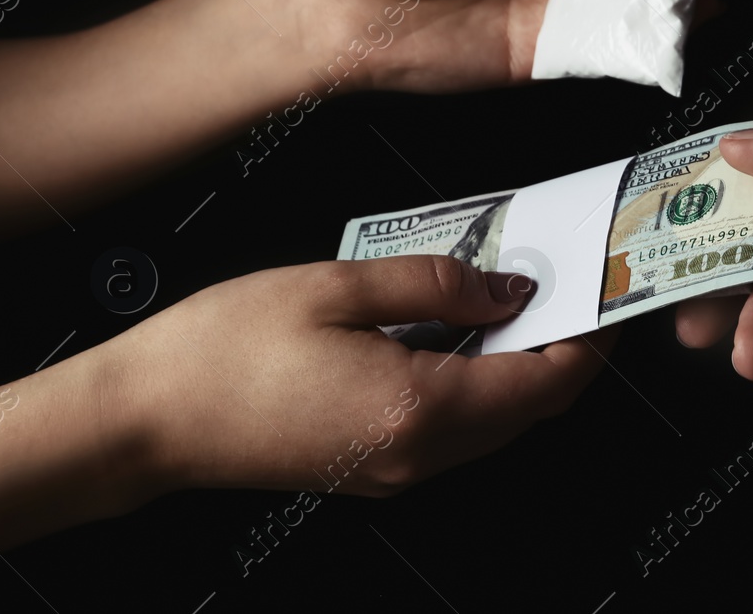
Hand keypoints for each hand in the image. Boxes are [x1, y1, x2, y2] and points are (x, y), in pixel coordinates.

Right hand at [113, 254, 613, 496]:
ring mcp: (395, 469)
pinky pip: (453, 430)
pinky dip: (477, 385)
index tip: (607, 298)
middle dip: (564, 352)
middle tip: (570, 291)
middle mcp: (419, 453)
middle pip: (531, 410)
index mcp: (421, 407)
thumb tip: (506, 290)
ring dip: (520, 369)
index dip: (589, 340)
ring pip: (496, 424)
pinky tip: (457, 335)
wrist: (146, 420)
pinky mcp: (371, 467)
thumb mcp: (337, 285)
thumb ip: (436, 283)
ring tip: (513, 302)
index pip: (546, 383)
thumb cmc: (223, 351)